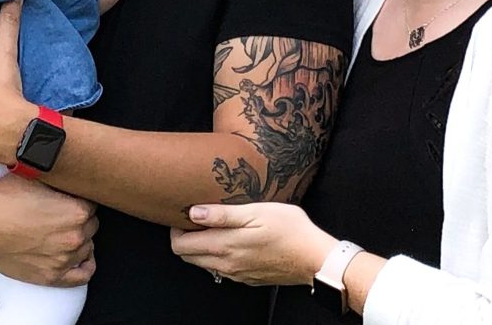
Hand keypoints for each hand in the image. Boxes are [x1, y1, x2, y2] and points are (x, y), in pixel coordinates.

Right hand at [0, 173, 97, 286]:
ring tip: (61, 230)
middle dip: (79, 217)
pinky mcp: (52, 276)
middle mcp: (75, 236)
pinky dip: (85, 264)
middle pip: (91, 223)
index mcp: (77, 210)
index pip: (93, 201)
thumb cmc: (1, 197)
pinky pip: (83, 274)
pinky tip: (80, 256)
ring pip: (87, 245)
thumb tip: (72, 171)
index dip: (78, 197)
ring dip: (79, 237)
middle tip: (60, 211)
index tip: (68, 196)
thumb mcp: (37, 176)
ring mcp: (64, 258)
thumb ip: (61, 178)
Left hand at [170, 203, 336, 286]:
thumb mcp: (256, 212)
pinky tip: (233, 240)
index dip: (176, 229)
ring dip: (201, 247)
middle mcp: (225, 264)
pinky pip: (221, 269)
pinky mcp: (246, 278)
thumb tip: (193, 213)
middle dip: (185, 238)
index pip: (180, 246)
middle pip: (187, 257)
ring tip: (215, 227)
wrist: (314, 258)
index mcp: (224, 246)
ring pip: (203, 264)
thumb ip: (222, 215)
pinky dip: (217, 255)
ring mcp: (236, 274)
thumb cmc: (289, 229)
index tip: (186, 214)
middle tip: (198, 218)